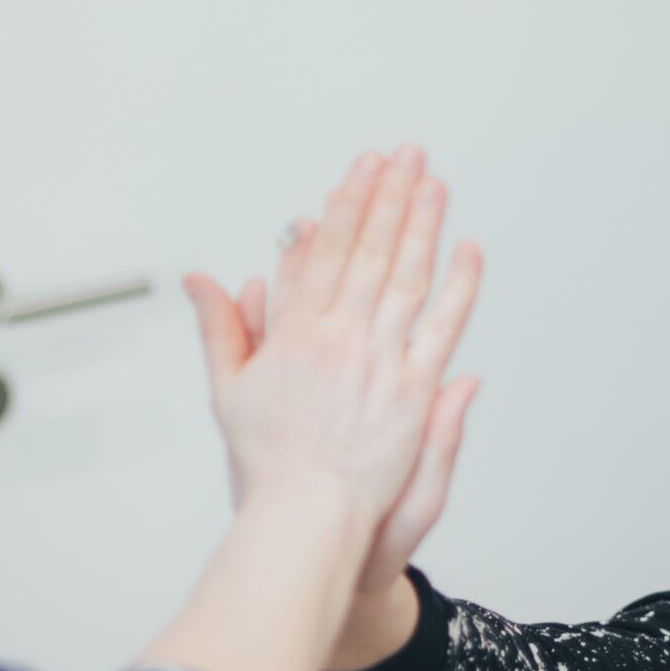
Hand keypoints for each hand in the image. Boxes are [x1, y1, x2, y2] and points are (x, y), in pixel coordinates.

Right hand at [183, 147, 482, 532]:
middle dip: (389, 196)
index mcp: (296, 335)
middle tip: (406, 154)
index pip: (325, 252)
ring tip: (434, 182)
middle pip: (369, 251)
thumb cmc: (267, 462)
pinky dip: (460, 287)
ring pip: (407, 277)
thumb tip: (200, 279)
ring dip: (422, 225)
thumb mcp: (228, 390)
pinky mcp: (414, 392)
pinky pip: (442, 328)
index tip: (362, 168)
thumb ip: (221, 328)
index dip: (348, 204)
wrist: (304, 515)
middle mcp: (341, 339)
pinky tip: (469, 251)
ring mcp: (381, 362)